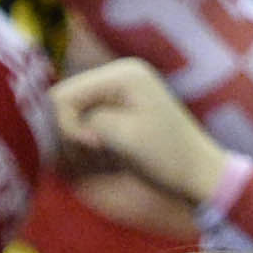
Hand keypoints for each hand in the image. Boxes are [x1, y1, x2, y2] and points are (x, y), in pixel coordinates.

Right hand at [52, 58, 231, 210]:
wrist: (199, 177)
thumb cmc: (168, 158)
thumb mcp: (123, 137)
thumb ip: (85, 120)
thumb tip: (53, 114)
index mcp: (122, 74)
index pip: (64, 94)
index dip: (67, 126)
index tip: (96, 149)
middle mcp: (118, 76)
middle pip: (63, 103)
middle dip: (71, 134)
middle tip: (98, 155)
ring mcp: (117, 94)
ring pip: (70, 116)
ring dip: (77, 142)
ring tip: (105, 158)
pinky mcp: (116, 113)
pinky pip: (83, 125)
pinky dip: (86, 145)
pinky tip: (105, 158)